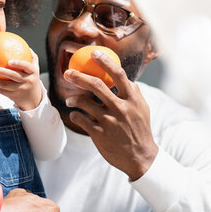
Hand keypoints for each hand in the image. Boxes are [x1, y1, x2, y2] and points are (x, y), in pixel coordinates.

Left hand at [0, 50, 42, 110]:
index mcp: (33, 72)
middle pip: (14, 76)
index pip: (27, 67)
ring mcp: (21, 89)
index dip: (19, 64)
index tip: (9, 61)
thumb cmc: (32, 77)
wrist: (34, 97)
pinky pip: (3, 92)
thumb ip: (31, 57)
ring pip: (6, 86)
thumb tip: (22, 43)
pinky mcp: (15, 96)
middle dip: (2, 72)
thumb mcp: (35, 68)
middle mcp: (28, 81)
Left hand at [64, 49, 158, 180]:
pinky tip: (75, 115)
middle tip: (68, 73)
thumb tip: (125, 78)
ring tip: (70, 99)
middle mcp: (120, 108)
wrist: (140, 157)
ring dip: (73, 98)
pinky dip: (75, 115)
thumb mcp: (143, 109)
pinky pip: (80, 119)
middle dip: (78, 76)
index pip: (118, 74)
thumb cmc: (140, 130)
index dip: (105, 61)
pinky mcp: (99, 134)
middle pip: (96, 85)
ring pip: (84, 102)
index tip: (94, 54)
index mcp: (132, 99)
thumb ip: (134, 93)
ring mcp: (109, 121)